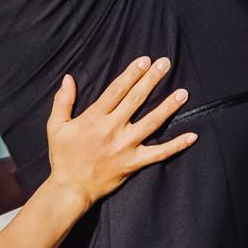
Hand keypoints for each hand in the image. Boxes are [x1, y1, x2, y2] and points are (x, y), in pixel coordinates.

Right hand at [44, 57, 196, 213]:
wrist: (71, 187)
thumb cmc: (63, 156)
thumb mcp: (56, 126)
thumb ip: (63, 101)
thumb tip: (68, 78)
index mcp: (94, 117)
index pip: (117, 90)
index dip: (132, 73)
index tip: (144, 60)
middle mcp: (112, 129)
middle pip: (136, 99)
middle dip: (151, 80)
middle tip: (165, 64)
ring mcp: (126, 146)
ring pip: (152, 122)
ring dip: (169, 106)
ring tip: (183, 93)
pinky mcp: (134, 163)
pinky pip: (159, 153)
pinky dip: (176, 145)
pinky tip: (192, 136)